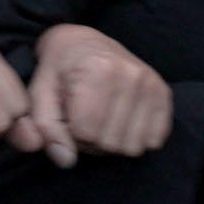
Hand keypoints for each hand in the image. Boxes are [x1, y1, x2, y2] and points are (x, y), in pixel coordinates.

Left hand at [28, 24, 171, 166]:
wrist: (82, 43)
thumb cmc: (58, 70)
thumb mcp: (40, 93)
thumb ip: (45, 127)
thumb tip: (66, 160)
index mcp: (97, 70)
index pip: (86, 133)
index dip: (71, 134)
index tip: (68, 117)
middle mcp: (129, 75)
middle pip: (111, 143)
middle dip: (92, 140)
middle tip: (84, 119)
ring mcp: (150, 83)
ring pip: (133, 147)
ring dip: (114, 142)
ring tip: (102, 119)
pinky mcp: (162, 93)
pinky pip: (155, 140)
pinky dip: (136, 137)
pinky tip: (122, 120)